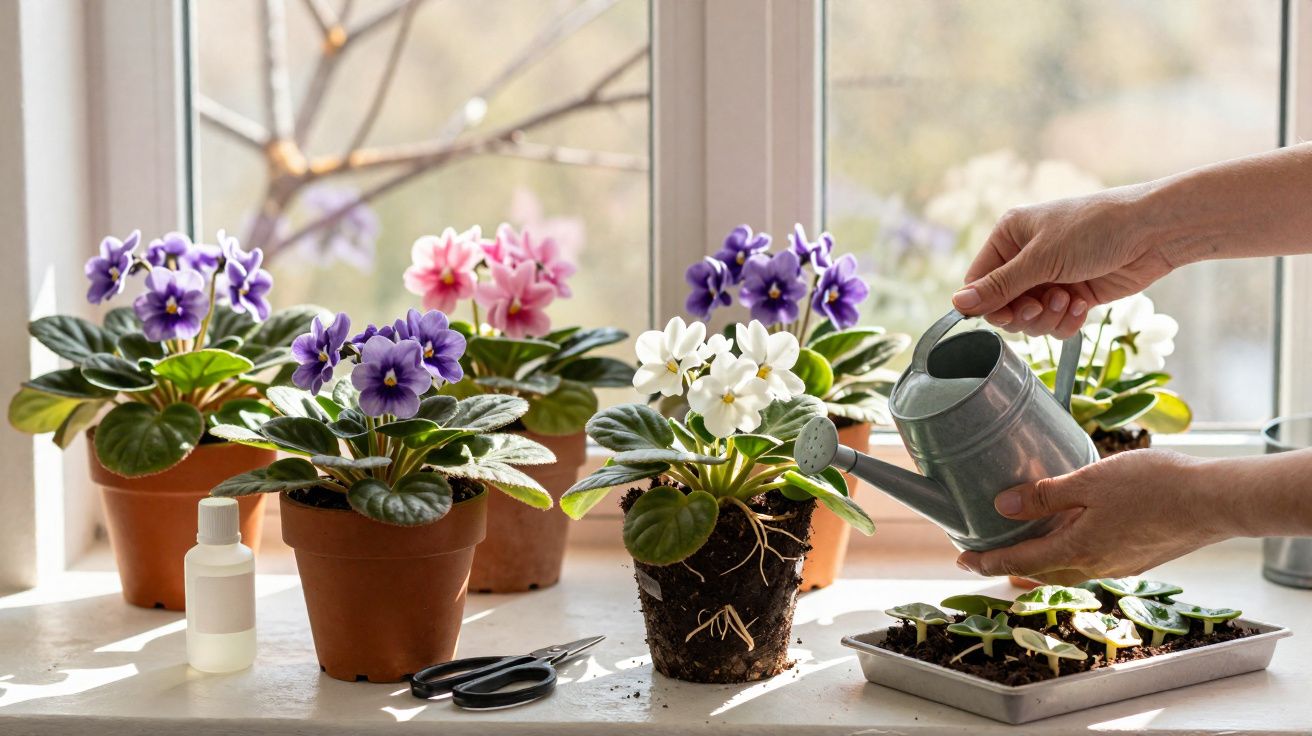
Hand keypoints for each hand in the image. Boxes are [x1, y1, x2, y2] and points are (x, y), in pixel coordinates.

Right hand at [950, 187, 1176, 337]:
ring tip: (1069, 299)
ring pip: (1029, 320)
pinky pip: (1054, 323)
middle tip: (1041, 305)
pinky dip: (1066, 321)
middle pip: (1002, 306)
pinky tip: (1083, 305)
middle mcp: (1025, 258)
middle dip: (1023, 313)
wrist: (1153, 232)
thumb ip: (998, 287)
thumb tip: (957, 304)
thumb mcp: (1041, 258)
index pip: (978, 282)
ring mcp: (1050, 278)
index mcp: (1009, 237)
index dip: (988, 304)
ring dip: (1047, 317)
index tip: (1008, 312)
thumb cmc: (1095, 230)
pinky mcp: (1073, 296)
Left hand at [955, 449, 1227, 584]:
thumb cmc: (1154, 487)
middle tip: (983, 557)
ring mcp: (1118, 565)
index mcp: (1076, 549)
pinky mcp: (1137, 557)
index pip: (1019, 562)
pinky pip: (1090, 562)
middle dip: (1009, 566)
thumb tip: (1002, 506)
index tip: (962, 560)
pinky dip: (1068, 555)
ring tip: (1021, 550)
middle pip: (1040, 571)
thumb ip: (1046, 495)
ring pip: (1067, 569)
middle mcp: (1094, 566)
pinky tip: (1071, 538)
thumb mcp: (1090, 481)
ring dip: (1039, 562)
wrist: (1214, 502)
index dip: (987, 561)